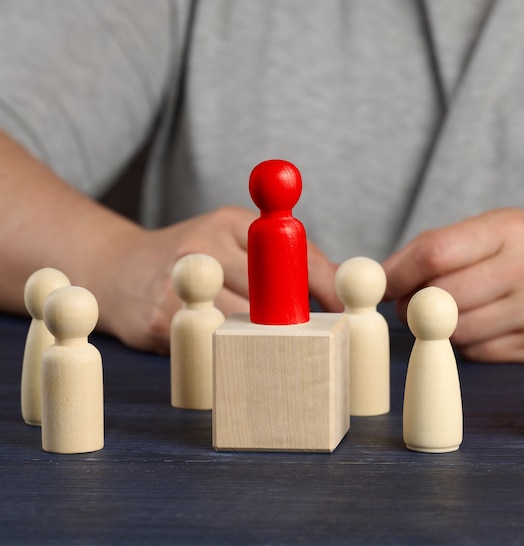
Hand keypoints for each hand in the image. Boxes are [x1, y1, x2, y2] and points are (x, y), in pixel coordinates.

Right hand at [96, 206, 341, 353]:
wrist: (118, 271)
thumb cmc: (193, 257)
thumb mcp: (234, 238)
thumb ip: (284, 256)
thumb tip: (340, 284)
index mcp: (229, 222)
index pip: (291, 253)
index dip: (324, 286)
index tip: (343, 310)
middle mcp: (203, 246)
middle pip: (271, 292)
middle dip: (294, 319)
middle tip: (310, 335)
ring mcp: (180, 285)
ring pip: (244, 324)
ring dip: (263, 340)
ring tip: (268, 344)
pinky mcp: (162, 321)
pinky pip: (213, 344)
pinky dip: (228, 352)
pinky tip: (226, 348)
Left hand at [383, 208, 523, 361]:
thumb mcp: (498, 227)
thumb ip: (443, 247)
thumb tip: (385, 277)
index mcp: (507, 230)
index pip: (432, 253)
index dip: (395, 273)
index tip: (379, 283)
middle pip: (438, 299)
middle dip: (411, 304)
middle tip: (409, 301)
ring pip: (454, 332)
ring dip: (437, 328)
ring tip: (451, 310)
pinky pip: (476, 352)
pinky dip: (465, 342)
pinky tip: (480, 323)